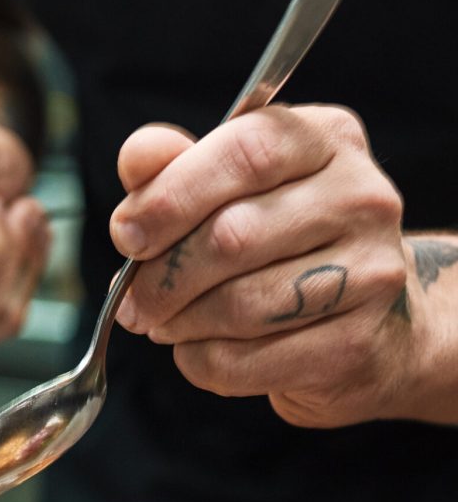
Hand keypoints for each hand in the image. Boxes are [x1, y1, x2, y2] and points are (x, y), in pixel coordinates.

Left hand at [109, 105, 415, 427]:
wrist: (375, 327)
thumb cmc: (286, 247)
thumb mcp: (236, 190)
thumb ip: (180, 168)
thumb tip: (137, 158)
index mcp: (327, 140)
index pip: (245, 153)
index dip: (171, 196)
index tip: (126, 234)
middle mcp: (362, 199)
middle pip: (233, 235)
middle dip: (163, 275)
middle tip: (132, 300)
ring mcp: (371, 274)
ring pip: (239, 304)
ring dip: (180, 322)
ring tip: (162, 323)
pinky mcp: (356, 346)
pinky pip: (247, 361)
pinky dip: (202, 361)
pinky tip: (197, 350)